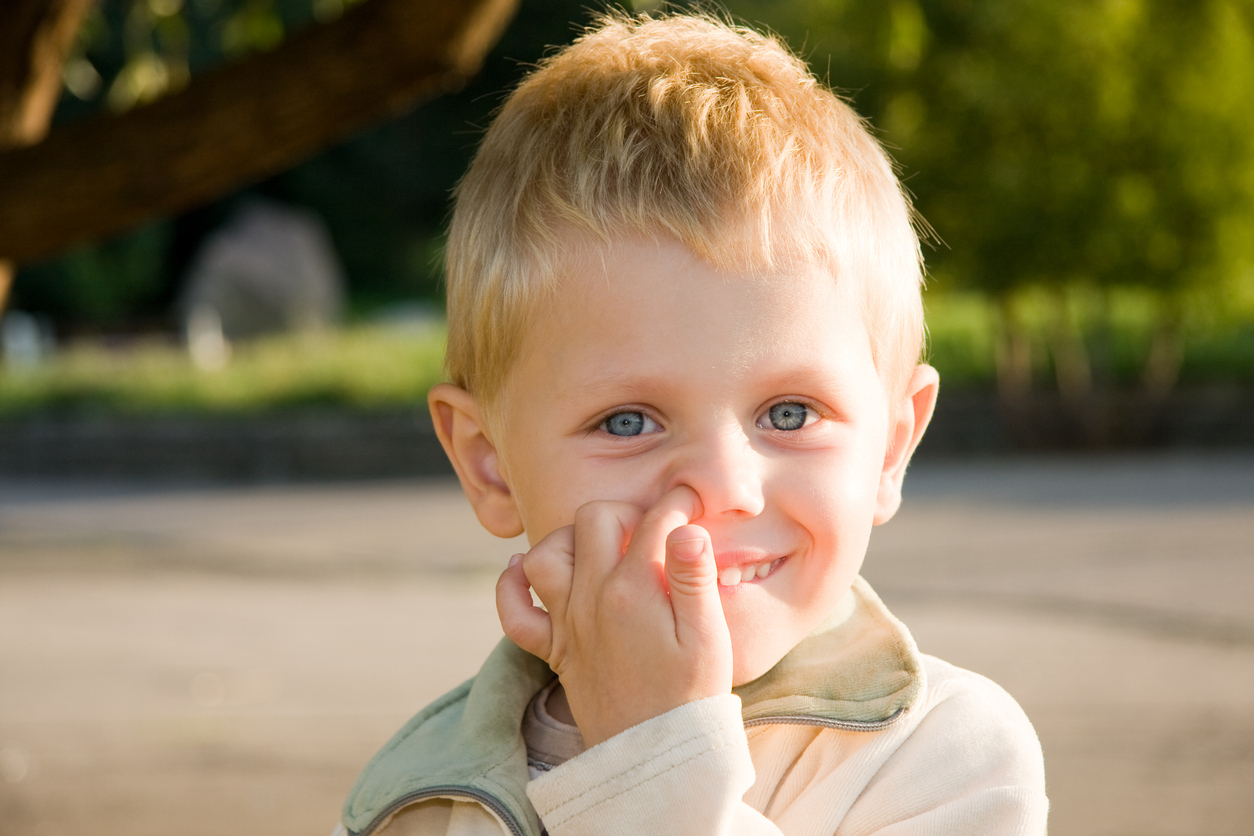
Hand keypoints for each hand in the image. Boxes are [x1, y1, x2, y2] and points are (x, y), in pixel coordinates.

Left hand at [495, 486, 731, 745]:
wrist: (655, 756)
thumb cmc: (691, 696)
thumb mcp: (708, 637)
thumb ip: (695, 578)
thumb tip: (686, 527)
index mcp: (635, 589)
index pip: (653, 519)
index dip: (678, 503)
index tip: (693, 505)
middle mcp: (592, 598)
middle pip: (593, 518)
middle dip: (624, 511)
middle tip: (651, 529)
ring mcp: (569, 623)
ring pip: (545, 554)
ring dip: (570, 538)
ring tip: (601, 546)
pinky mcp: (556, 650)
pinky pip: (514, 612)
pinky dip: (512, 585)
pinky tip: (524, 570)